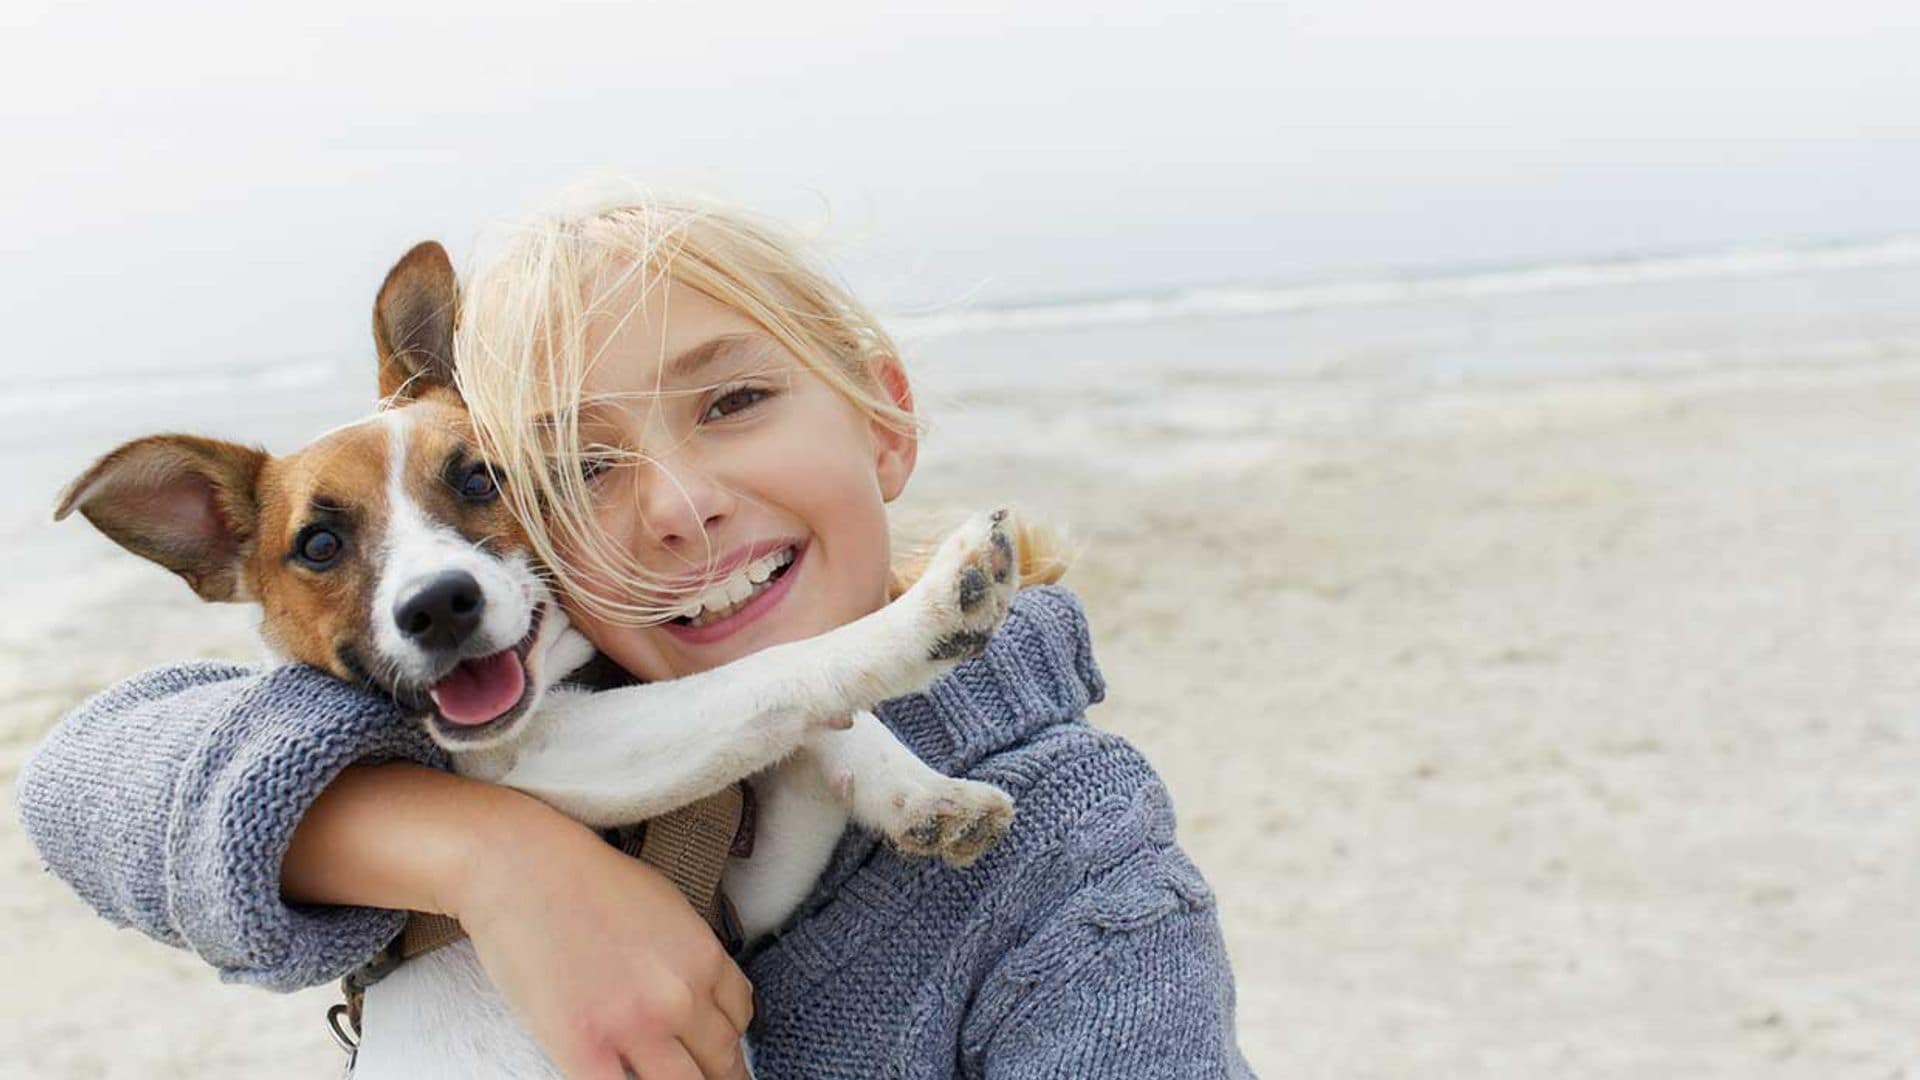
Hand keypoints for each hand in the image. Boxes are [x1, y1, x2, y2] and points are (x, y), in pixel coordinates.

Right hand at [446, 794, 752, 1078]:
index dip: (730, 1035)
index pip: (741, 1016)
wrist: (522, 868)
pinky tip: (622, 1077)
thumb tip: (700, 992)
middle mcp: (679, 997)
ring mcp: (633, 1028)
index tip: (718, 1047)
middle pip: (723, 1059)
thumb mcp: (667, 906)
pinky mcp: (584, 1050)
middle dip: (718, 1073)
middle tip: (708, 1077)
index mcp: (703, 958)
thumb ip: (691, 953)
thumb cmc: (587, 879)